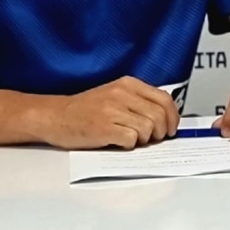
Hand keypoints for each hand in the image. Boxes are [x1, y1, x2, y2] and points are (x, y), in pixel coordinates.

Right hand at [37, 76, 180, 149]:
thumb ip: (138, 102)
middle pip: (159, 115)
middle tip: (153, 139)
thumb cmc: (84, 110)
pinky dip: (129, 145)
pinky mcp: (104, 127)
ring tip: (132, 139)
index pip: (164, 98)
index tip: (172, 128)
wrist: (55, 116)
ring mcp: (113, 110)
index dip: (173, 116)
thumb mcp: (114, 95)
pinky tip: (119, 142)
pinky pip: (131, 139)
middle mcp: (122, 93)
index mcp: (128, 84)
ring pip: (148, 128)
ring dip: (144, 140)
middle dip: (161, 132)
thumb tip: (164, 118)